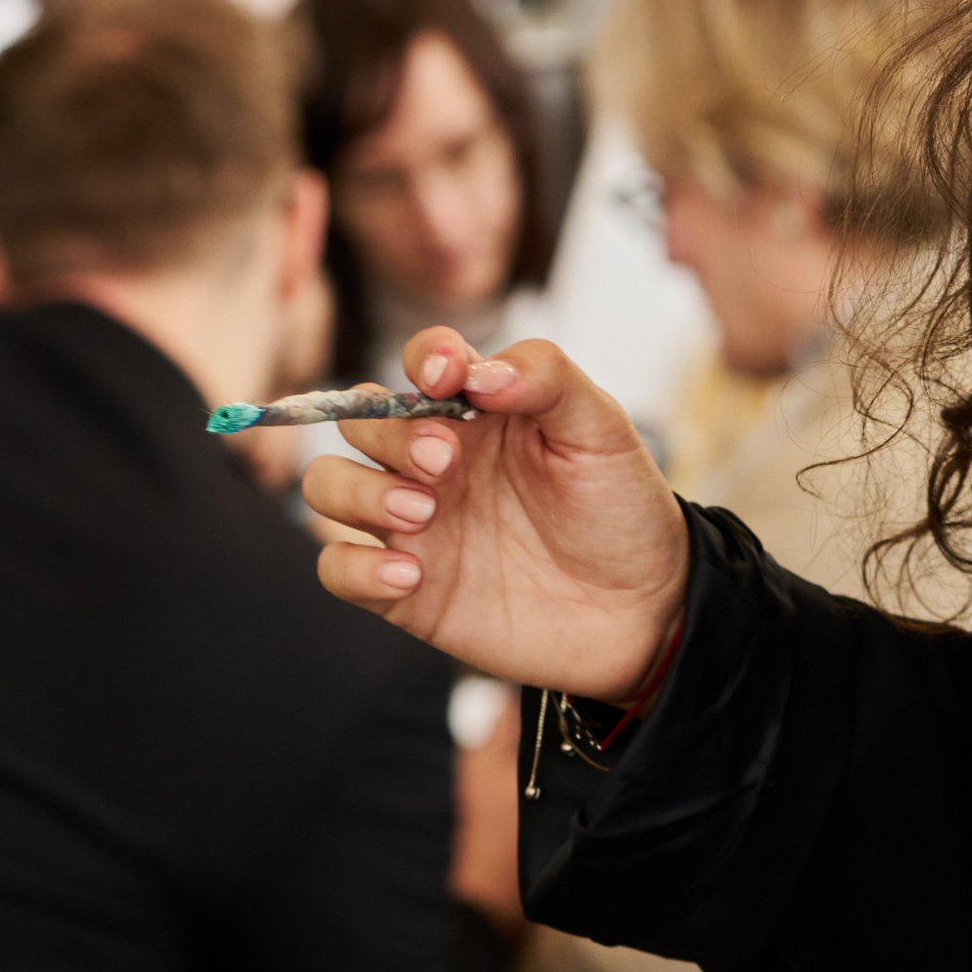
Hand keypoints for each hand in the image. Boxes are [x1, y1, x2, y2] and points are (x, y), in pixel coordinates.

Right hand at [304, 328, 689, 702]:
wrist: (644, 612)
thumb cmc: (621, 513)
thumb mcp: (601, 430)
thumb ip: (547, 377)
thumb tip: (479, 372)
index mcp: (477, 415)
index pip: (423, 363)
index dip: (425, 359)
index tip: (447, 379)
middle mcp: (434, 464)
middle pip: (360, 422)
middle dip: (390, 435)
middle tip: (445, 463)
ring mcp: (415, 527)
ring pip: (327, 486)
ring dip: (358, 492)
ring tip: (422, 514)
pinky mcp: (407, 592)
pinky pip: (338, 569)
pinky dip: (357, 567)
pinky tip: (412, 575)